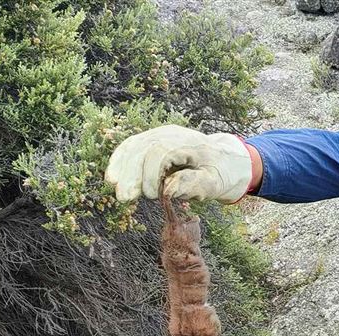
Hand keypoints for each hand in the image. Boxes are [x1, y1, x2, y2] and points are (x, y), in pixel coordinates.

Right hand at [105, 124, 253, 204]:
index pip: (160, 152)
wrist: (225, 158)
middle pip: (142, 147)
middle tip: (125, 198)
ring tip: (114, 187)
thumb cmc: (220, 173)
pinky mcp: (152, 140)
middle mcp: (171, 134)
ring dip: (120, 167)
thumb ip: (195, 185)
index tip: (152, 196)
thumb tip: (168, 189)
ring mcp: (160, 134)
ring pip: (133, 145)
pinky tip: (113, 176)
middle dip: (130, 173)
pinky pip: (131, 146)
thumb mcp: (215, 182)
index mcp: (188, 142)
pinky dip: (120, 160)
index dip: (150, 174)